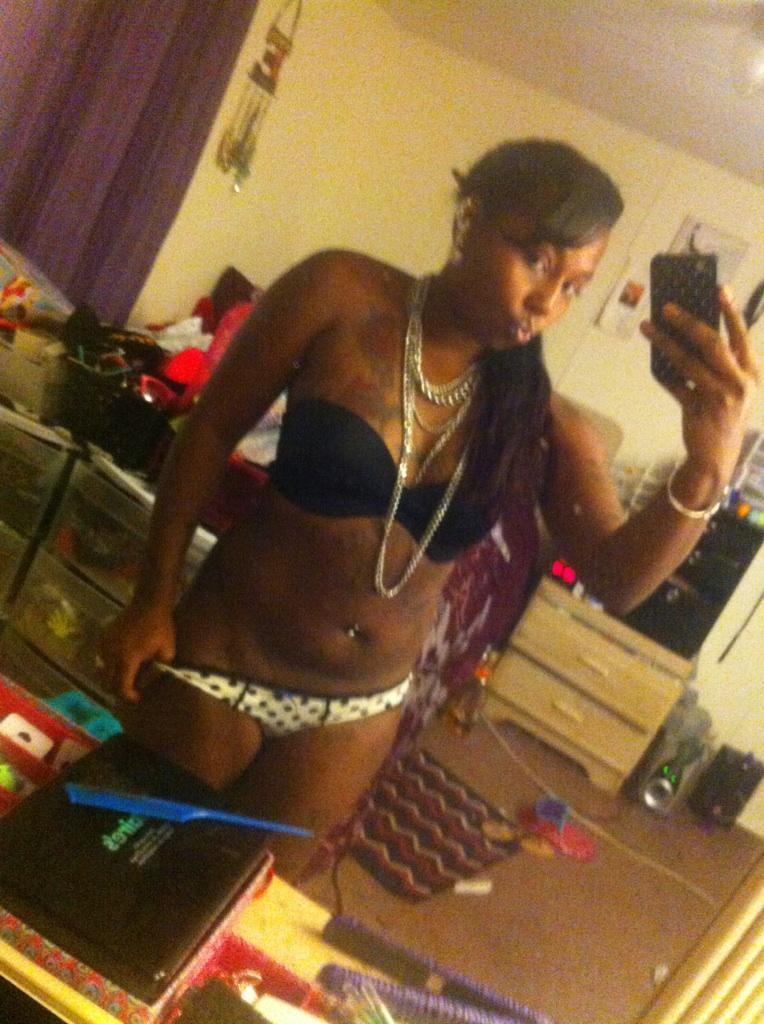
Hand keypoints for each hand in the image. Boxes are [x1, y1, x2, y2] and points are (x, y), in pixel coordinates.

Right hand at [98, 601, 175, 702]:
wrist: (149, 603)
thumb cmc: (161, 628)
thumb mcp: (167, 653)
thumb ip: (156, 673)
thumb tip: (144, 686)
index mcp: (127, 659)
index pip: (121, 687)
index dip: (129, 696)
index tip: (138, 697)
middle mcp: (111, 654)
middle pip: (107, 682)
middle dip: (119, 689)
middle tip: (132, 689)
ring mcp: (104, 645)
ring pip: (102, 671)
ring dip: (112, 677)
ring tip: (126, 676)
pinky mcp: (102, 638)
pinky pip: (101, 658)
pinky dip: (109, 664)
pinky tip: (121, 661)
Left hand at [641, 287, 759, 486]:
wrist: (717, 459)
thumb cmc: (723, 416)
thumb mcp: (733, 389)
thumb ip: (720, 365)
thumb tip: (691, 333)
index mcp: (751, 373)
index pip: (741, 336)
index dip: (730, 311)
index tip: (719, 289)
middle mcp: (740, 383)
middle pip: (711, 343)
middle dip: (688, 322)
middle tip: (667, 308)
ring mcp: (719, 397)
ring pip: (687, 362)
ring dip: (665, 342)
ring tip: (648, 327)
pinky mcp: (698, 410)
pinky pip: (675, 385)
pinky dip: (663, 373)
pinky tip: (653, 362)